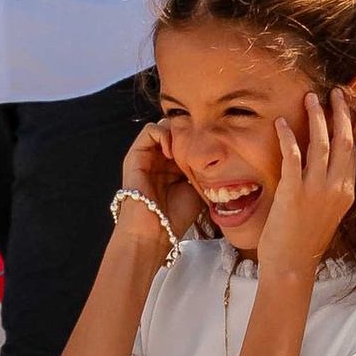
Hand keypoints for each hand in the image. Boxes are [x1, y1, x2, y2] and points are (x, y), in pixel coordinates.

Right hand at [116, 118, 201, 241]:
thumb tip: (219, 156)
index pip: (188, 138)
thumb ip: (203, 170)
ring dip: (176, 131)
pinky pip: (149, 130)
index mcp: (175, 165)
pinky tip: (171, 152)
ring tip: (184, 148)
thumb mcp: (197, 187)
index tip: (210, 147)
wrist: (154, 230)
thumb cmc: (176, 215)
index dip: (200, 136)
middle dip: (189, 131)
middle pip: (177, 129)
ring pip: (163, 126)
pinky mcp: (136, 154)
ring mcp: (148, 155)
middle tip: (199, 143)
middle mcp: (161, 157)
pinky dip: (162, 134)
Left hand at [254, 91, 355, 286]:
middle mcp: (336, 189)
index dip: (348, 127)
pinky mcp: (294, 194)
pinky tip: (280, 123)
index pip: (351, 152)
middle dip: (340, 113)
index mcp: (346, 193)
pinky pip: (293, 157)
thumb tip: (320, 171)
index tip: (343, 108)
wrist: (292, 266)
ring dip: (316, 117)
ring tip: (309, 98)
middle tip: (335, 92)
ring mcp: (316, 191)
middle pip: (344, 141)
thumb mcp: (325, 214)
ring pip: (322, 144)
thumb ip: (326, 190)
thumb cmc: (303, 242)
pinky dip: (288, 137)